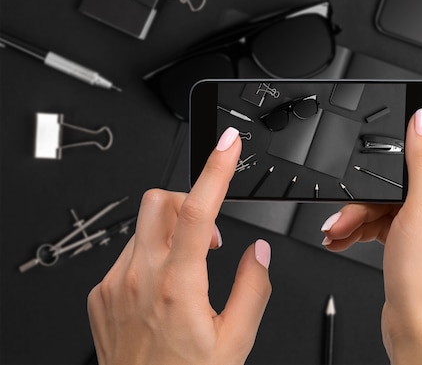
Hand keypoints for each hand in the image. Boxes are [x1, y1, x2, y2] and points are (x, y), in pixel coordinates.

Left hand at [87, 127, 271, 364]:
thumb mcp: (236, 340)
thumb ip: (254, 288)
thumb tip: (260, 252)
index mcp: (179, 286)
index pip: (200, 210)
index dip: (216, 169)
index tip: (226, 145)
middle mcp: (139, 278)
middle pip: (160, 201)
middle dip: (188, 201)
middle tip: (208, 234)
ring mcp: (113, 284)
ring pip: (143, 226)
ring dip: (171, 233)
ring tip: (186, 270)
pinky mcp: (98, 293)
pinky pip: (126, 253)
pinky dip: (149, 256)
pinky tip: (160, 288)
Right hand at [321, 107, 421, 364]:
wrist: (415, 327)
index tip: (401, 111)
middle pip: (413, 163)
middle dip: (377, 176)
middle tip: (357, 190)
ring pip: (391, 190)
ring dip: (361, 206)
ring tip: (341, 225)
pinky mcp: (413, 231)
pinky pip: (383, 213)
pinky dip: (361, 221)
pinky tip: (343, 233)